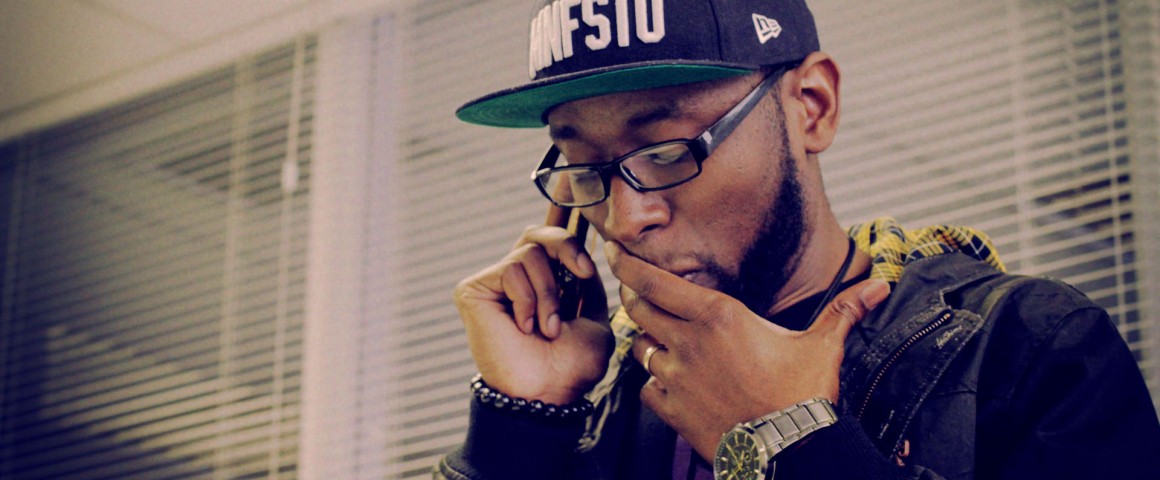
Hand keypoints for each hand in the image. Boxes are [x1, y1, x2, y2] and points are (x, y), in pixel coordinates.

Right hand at [454, 225, 611, 404]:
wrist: (548, 391)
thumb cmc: (571, 367)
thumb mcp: (593, 317)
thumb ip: (587, 284)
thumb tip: (583, 254)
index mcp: (538, 286)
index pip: (548, 242)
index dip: (569, 246)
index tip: (585, 272)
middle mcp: (513, 282)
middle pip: (533, 233)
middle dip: (563, 247)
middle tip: (580, 274)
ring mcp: (492, 286)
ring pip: (528, 254)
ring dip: (548, 293)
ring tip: (547, 328)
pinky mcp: (473, 290)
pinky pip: (510, 270)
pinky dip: (527, 300)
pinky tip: (523, 328)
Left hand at [605, 241, 889, 459]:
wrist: (786, 450)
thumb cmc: (801, 395)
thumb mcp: (822, 347)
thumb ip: (843, 312)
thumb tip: (877, 287)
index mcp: (718, 315)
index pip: (654, 280)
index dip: (628, 264)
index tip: (615, 251)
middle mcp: (688, 340)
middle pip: (639, 308)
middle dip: (636, 298)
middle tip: (640, 294)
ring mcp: (675, 375)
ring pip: (640, 347)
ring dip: (647, 341)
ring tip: (662, 341)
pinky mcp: (670, 408)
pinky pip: (647, 387)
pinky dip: (654, 382)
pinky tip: (672, 383)